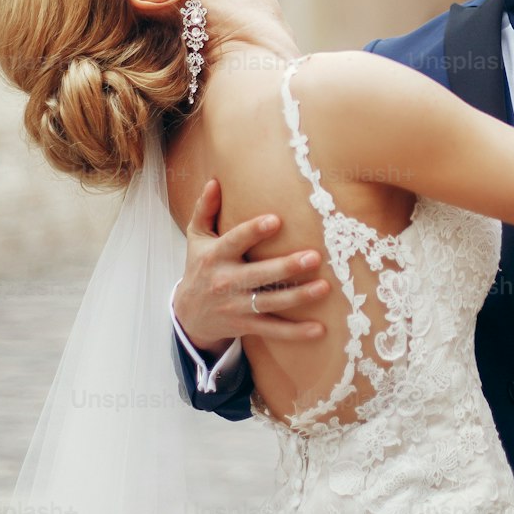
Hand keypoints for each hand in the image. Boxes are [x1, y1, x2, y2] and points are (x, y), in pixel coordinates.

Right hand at [173, 180, 329, 354]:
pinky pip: (274, 330)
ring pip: (271, 303)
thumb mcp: (197, 238)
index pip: (235, 241)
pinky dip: (296, 332)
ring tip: (324, 287)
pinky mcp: (246, 325)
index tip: (276, 220)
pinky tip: (320, 329)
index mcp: (216, 256)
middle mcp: (226, 281)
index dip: (254, 231)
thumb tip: (215, 181)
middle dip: (286, 267)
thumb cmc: (200, 267)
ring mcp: (237, 306)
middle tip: (314, 257)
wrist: (188, 315)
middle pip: (259, 274)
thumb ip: (205, 209)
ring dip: (299, 297)